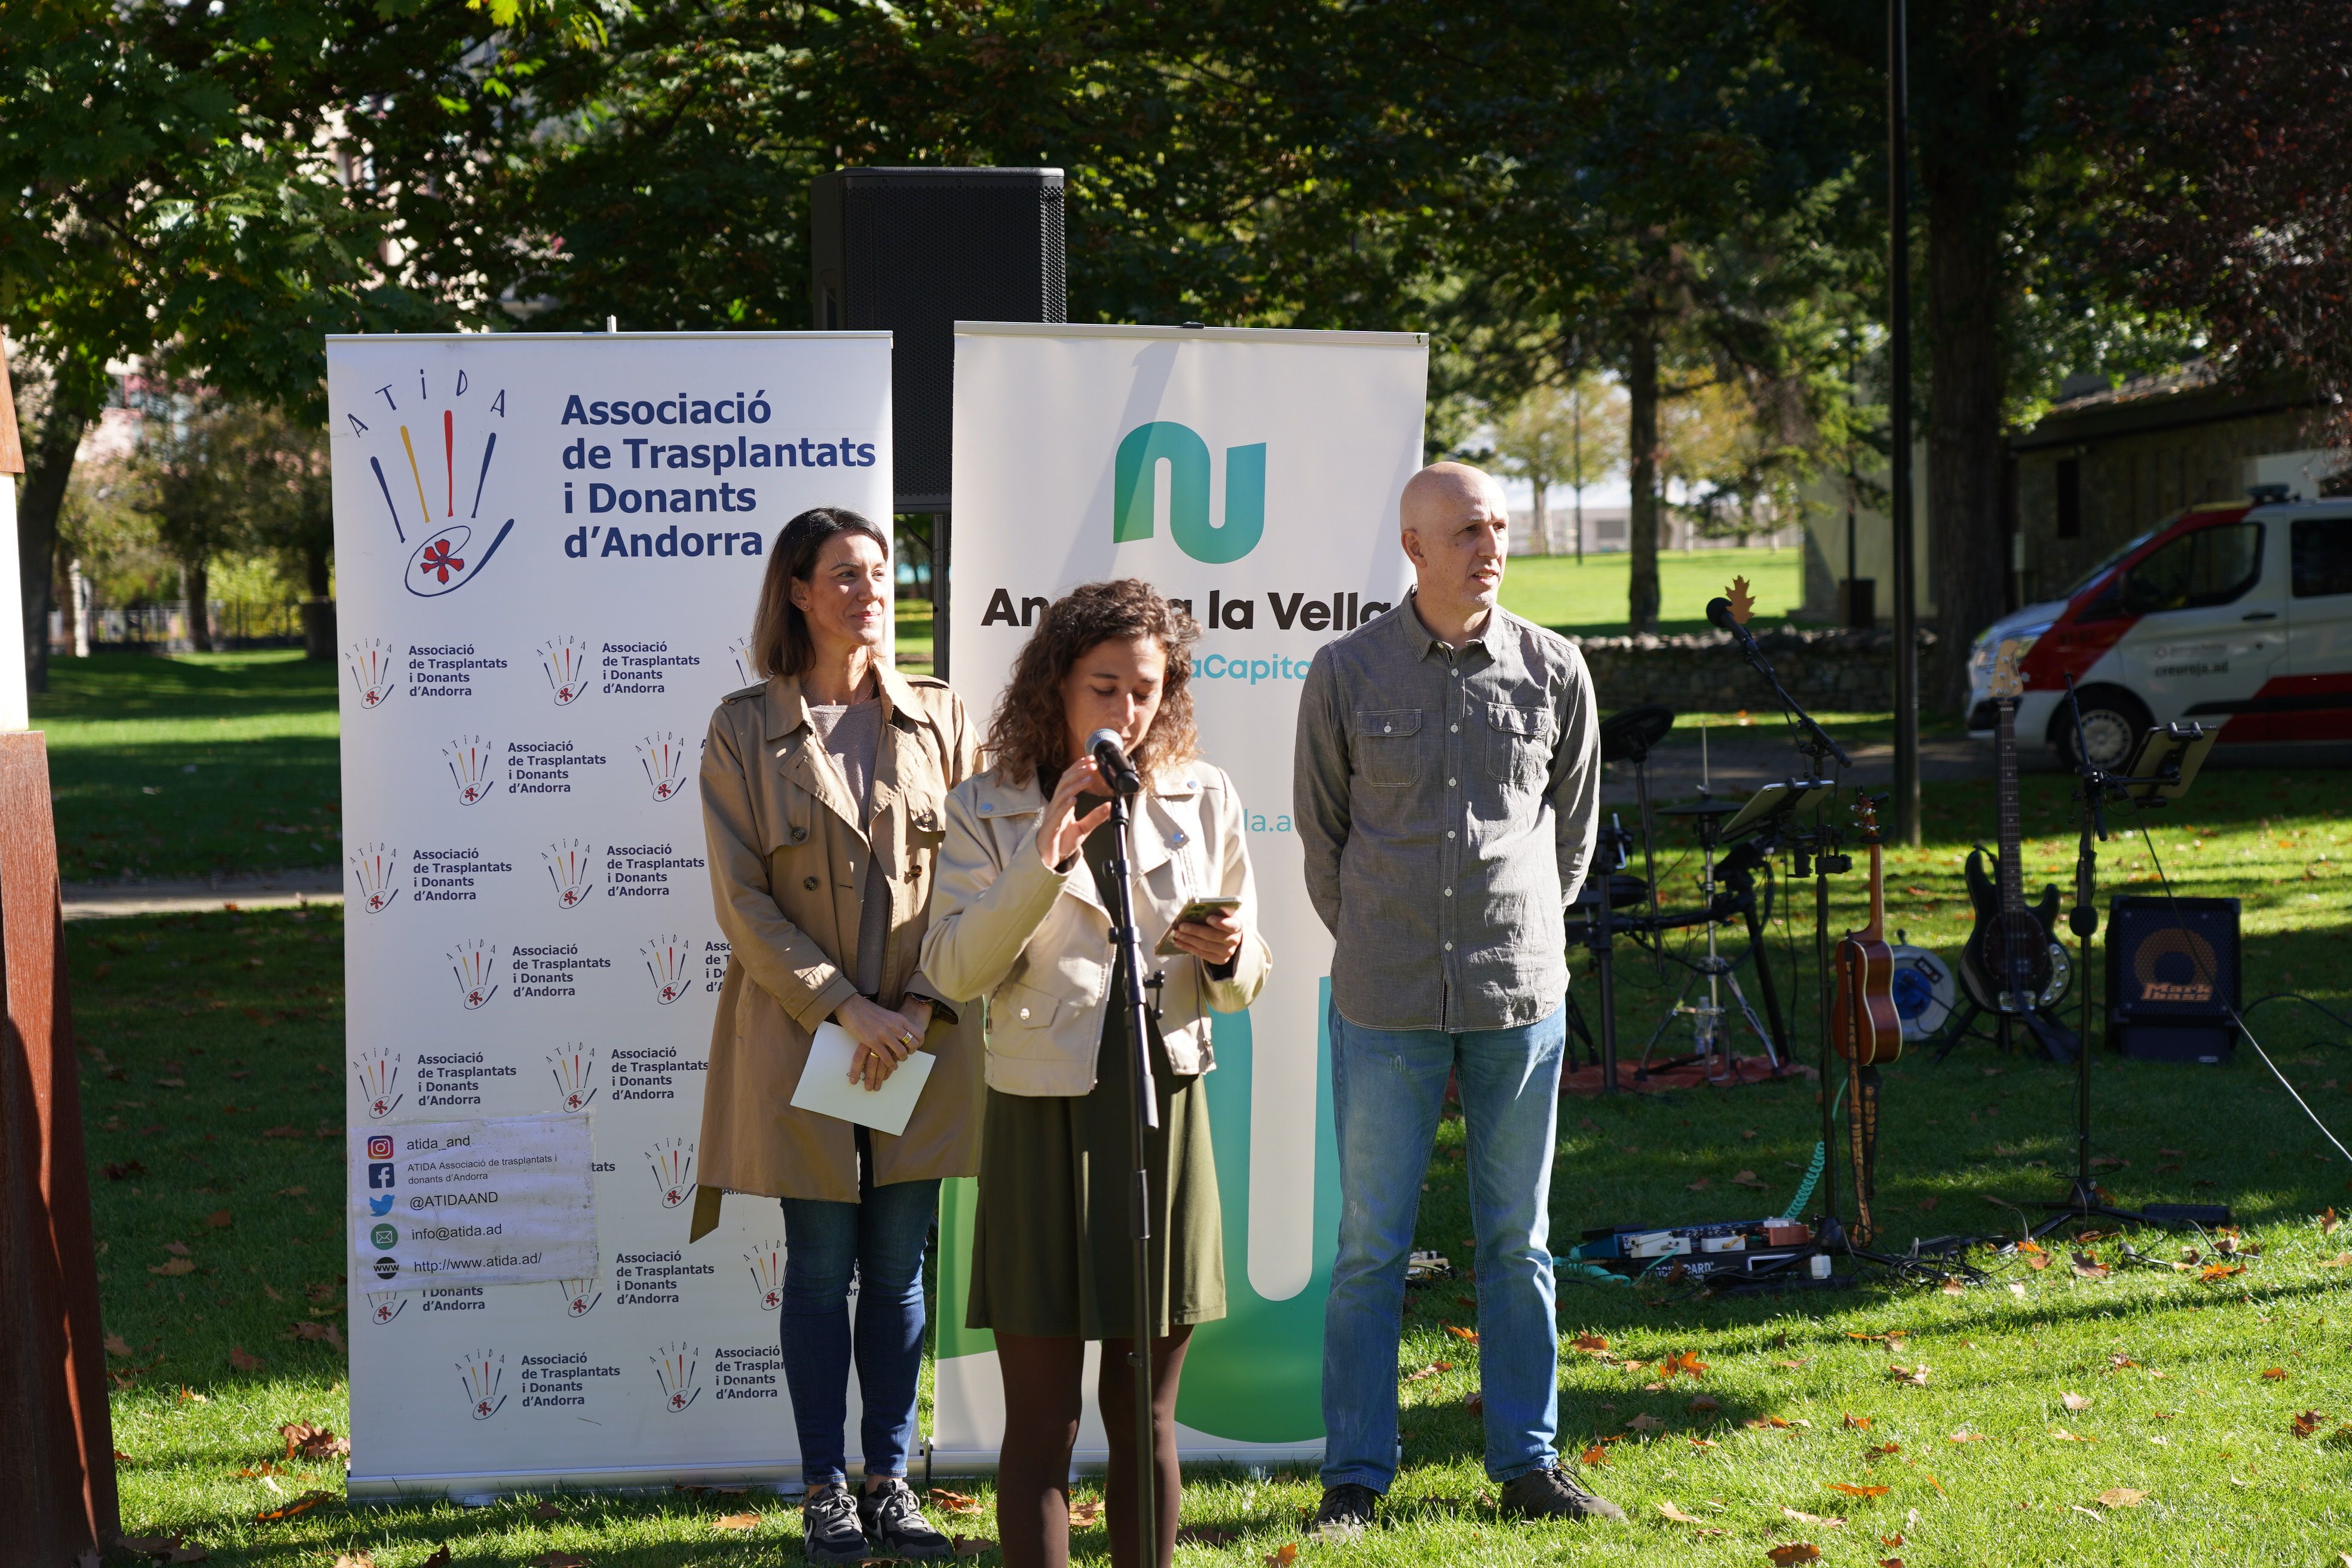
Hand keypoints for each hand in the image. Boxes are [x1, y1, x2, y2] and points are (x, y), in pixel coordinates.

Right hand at [834, 994, 928, 1090]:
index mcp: (900, 1019)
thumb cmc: (868, 1010)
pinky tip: (891, 1066)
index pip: (919, 1034)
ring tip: (898, 1062)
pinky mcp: (873, 1041)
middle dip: (910, 1052)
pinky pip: (886, 1057)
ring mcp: (885, 1034)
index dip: (919, 1044)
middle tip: (906, 1055)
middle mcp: (895, 1027)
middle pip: (912, 1045)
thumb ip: (896, 1023)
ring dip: (901, 1059)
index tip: (914, 1047)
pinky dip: (890, 1064)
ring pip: (901, 1052)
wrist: (852, 1006)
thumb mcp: (888, 1014)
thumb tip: (901, 1033)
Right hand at [1036, 755, 1113, 869]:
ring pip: (1062, 794)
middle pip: (1065, 782)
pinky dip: (1065, 805)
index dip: (1079, 768)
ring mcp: (1053, 815)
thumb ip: (1096, 817)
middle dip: (1078, 771)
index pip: (1069, 780)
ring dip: (1075, 785)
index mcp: (1063, 803)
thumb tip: (1110, 806)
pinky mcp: (1050, 827)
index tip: (1091, 759)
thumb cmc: (1062, 841)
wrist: (1050, 858)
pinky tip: (1074, 799)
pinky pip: (1057, 814)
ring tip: (1088, 778)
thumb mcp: (1084, 828)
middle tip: (1092, 763)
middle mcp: (1057, 805)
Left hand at [1166, 906, 1243, 966]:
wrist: (1229, 935)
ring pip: (1205, 946)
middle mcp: (1234, 940)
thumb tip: (1196, 909)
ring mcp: (1227, 952)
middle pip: (1213, 936)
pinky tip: (1179, 943)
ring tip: (1176, 934)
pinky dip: (1188, 948)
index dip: (1219, 922)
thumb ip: (1215, 910)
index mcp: (1237, 925)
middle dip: (1195, 931)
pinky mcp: (1219, 960)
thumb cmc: (1222, 920)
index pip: (1230, 925)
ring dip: (1188, 940)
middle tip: (1181, 926)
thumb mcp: (1223, 912)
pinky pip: (1201, 954)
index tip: (1208, 918)